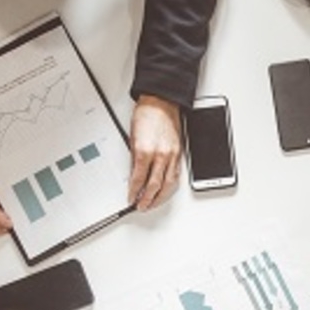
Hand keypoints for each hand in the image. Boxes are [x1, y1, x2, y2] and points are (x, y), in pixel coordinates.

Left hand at [128, 95, 182, 210]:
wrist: (161, 102)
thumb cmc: (146, 115)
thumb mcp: (132, 138)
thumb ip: (134, 159)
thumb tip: (133, 176)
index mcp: (145, 151)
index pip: (138, 179)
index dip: (134, 192)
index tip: (130, 198)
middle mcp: (160, 155)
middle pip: (154, 185)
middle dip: (147, 199)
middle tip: (141, 207)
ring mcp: (172, 155)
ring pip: (168, 184)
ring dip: (160, 196)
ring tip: (153, 203)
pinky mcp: (179, 153)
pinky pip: (176, 174)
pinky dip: (170, 185)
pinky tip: (166, 190)